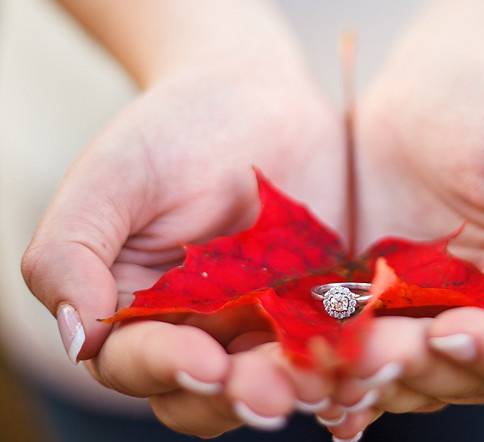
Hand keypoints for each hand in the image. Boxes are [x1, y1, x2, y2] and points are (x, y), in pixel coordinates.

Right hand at [21, 43, 341, 439]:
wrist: (256, 95)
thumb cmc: (174, 129)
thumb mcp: (114, 179)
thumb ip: (72, 252)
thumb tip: (80, 336)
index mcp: (137, 310)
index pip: (139, 363)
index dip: (168, 370)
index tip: (205, 362)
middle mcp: (200, 328)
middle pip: (213, 390)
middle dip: (242, 396)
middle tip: (276, 396)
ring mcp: (263, 320)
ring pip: (278, 375)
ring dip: (302, 386)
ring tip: (329, 384)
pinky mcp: (318, 303)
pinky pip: (334, 341)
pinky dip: (349, 356)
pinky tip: (370, 361)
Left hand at [319, 37, 483, 439]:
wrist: (422, 91)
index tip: (453, 329)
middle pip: (466, 378)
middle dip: (422, 369)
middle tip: (375, 349)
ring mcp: (426, 313)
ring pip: (409, 376)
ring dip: (374, 378)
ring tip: (332, 364)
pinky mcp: (375, 303)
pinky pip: (363, 351)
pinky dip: (342, 373)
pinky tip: (312, 380)